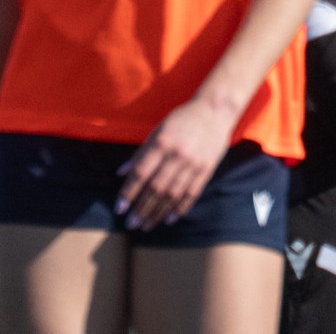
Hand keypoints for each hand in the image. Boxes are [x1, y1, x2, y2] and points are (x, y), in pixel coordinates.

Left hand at [116, 96, 237, 230]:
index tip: (119, 208)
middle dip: (142, 208)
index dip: (129, 192)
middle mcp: (177, 155)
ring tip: (147, 225)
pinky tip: (170, 219)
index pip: (141, 173)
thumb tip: (121, 173)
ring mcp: (194, 163)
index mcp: (162, 143)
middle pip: (156, 188)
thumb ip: (140, 152)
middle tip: (131, 224)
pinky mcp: (207, 169)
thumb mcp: (158, 130)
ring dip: (158, 212)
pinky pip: (192, 193)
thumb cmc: (183, 118)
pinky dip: (181, 208)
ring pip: (173, 194)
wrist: (216, 110)